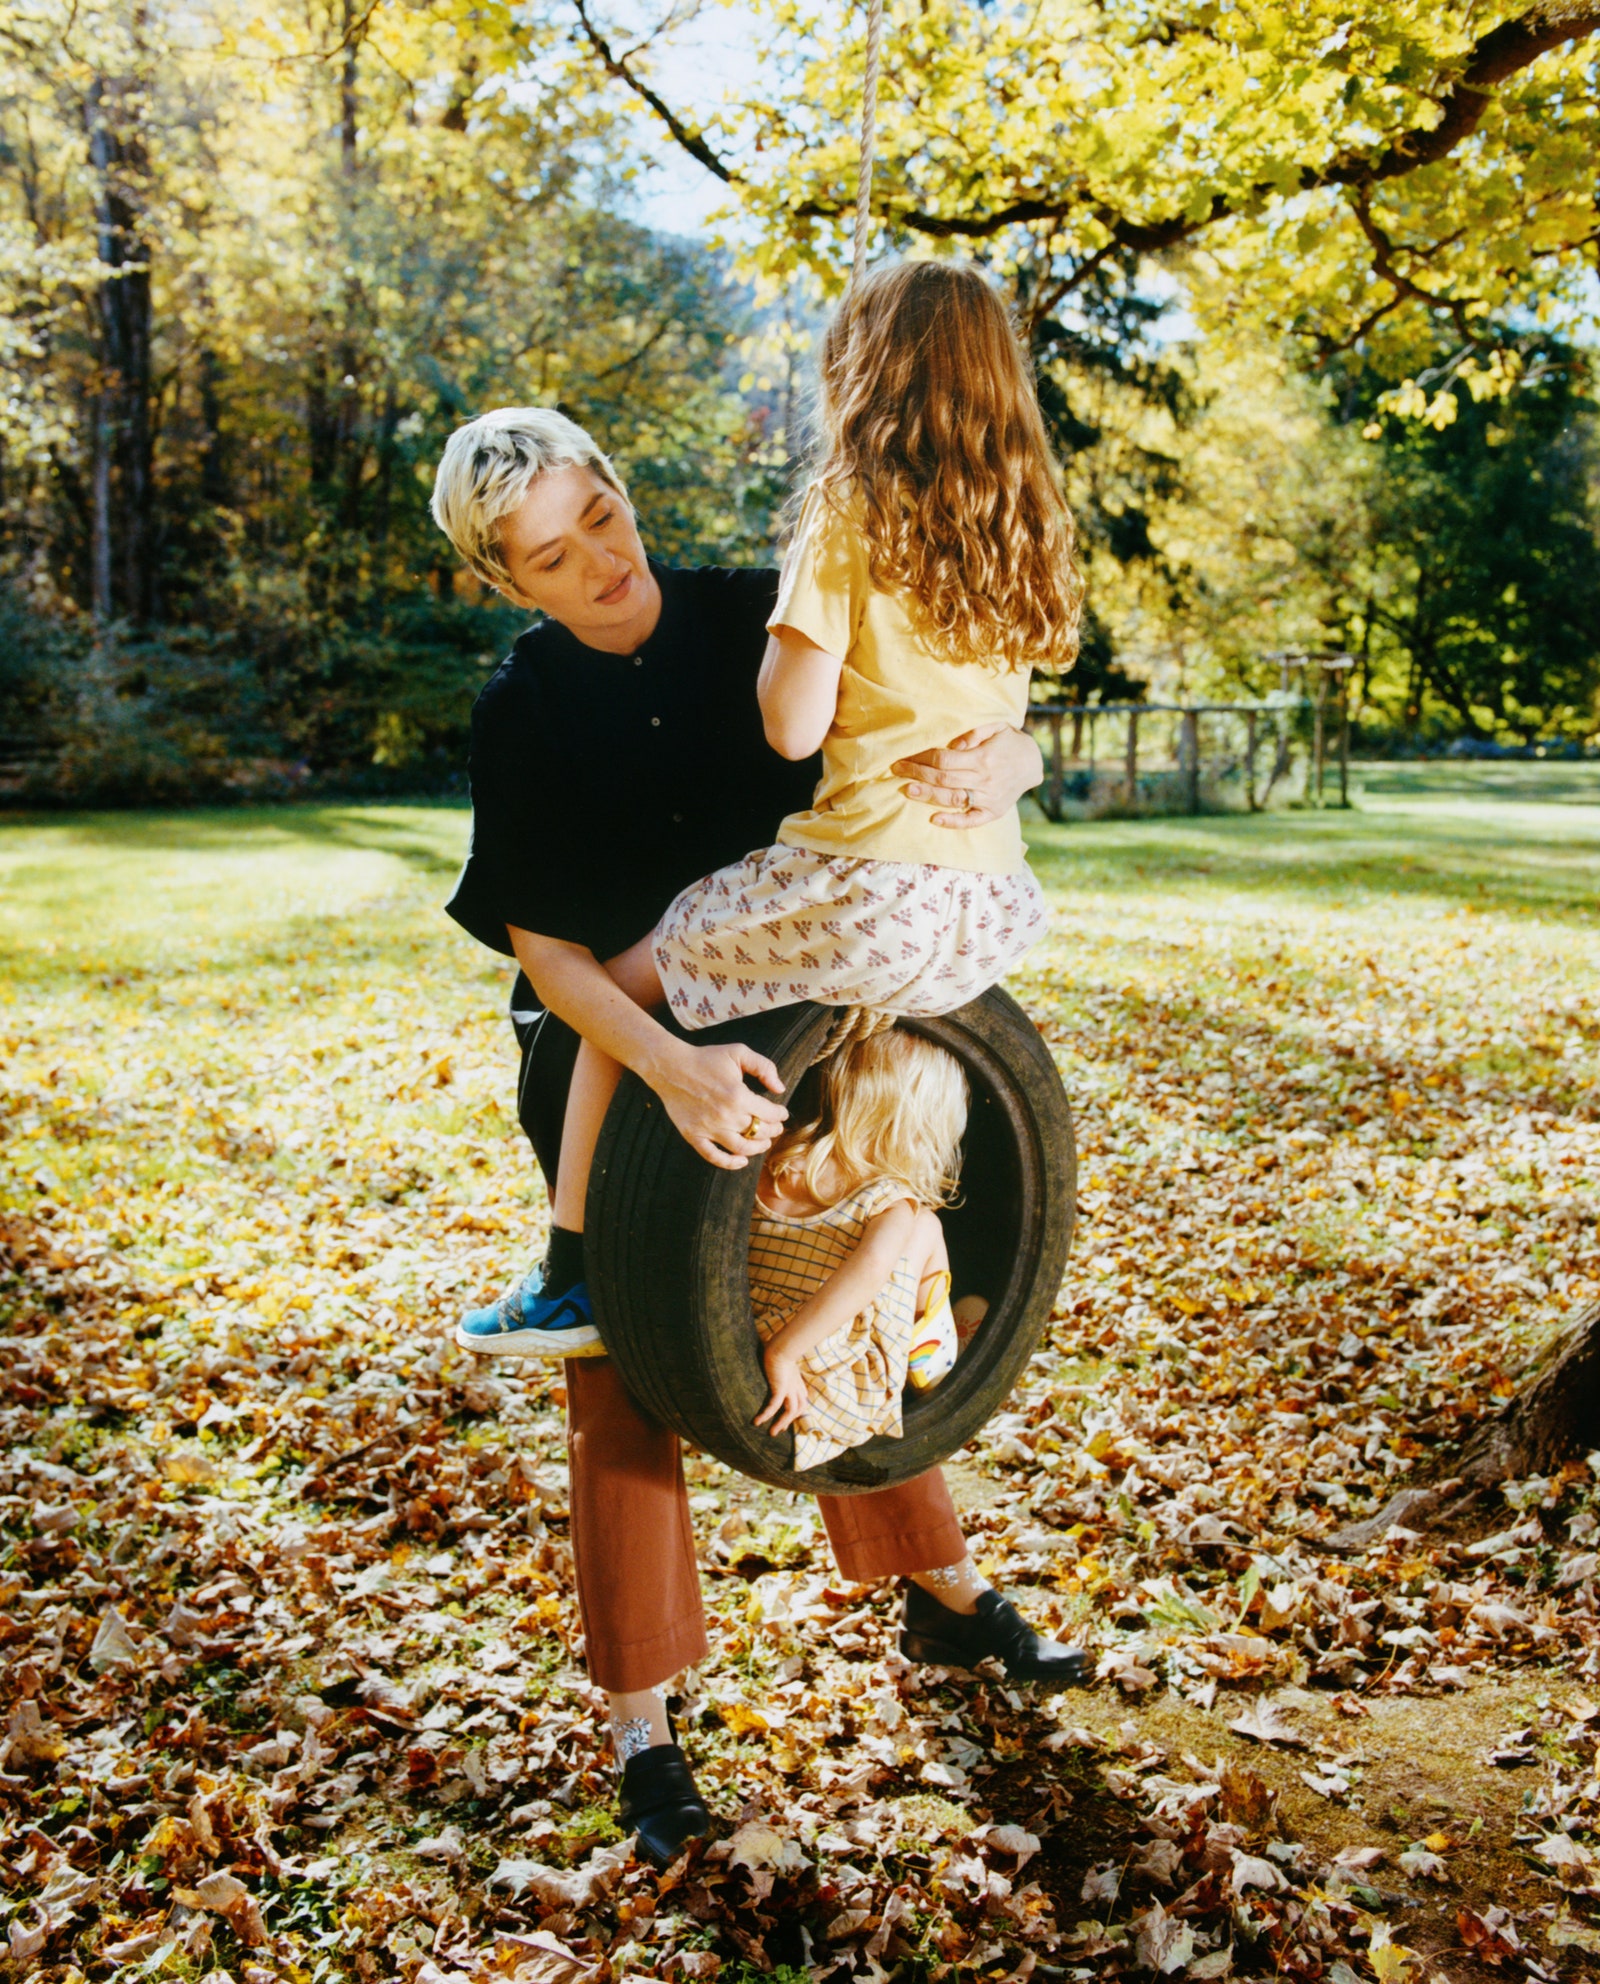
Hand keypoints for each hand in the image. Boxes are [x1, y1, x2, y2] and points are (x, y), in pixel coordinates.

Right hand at [650, 1039, 786, 1169]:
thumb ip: (764, 1067)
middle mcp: (726, 1116)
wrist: (670, 1066)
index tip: (782, 1113)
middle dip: (773, 1130)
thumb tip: (780, 1089)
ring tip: (764, 1143)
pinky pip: (714, 1157)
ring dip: (758, 1148)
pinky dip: (730, 1163)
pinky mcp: (694, 1135)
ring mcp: (709, 1128)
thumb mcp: (739, 1052)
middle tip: (775, 1127)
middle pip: (759, 1131)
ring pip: (742, 1148)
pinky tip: (741, 1161)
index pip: (770, 1114)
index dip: (780, 1114)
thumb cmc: (706, 1058)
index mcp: (739, 1096)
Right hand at [755, 1343, 809, 1434]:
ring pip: (790, 1412)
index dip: (796, 1411)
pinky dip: (766, 1415)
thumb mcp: (782, 1359)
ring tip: (771, 1433)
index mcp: (797, 1381)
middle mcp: (796, 1387)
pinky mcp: (781, 1389)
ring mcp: (790, 1389)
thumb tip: (770, 1358)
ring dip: (780, 1424)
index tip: (787, 1419)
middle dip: (789, 1421)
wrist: (781, 1346)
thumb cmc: (780, 1348)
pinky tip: (758, 1421)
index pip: (801, 1401)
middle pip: (798, 1409)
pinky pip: (774, 1406)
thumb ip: (779, 1363)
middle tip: (778, 1429)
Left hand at [892, 720, 1043, 828]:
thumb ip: (974, 733)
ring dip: (928, 795)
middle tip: (896, 770)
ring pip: (952, 798)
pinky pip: (971, 820)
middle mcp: (984, 779)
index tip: (905, 756)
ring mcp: (988, 798)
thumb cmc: (1010, 742)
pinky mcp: (992, 812)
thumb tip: (952, 745)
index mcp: (982, 757)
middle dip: (917, 773)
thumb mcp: (997, 727)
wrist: (1035, 763)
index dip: (922, 757)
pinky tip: (935, 820)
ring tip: (908, 790)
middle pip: (943, 778)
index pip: (944, 759)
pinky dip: (953, 821)